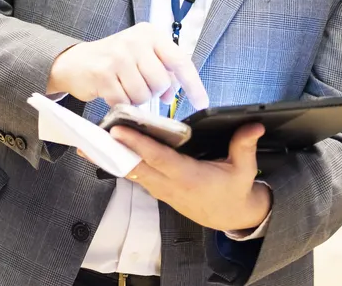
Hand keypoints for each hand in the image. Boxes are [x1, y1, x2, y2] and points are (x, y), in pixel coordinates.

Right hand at [46, 22, 208, 108]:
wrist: (76, 62)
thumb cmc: (114, 60)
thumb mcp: (141, 56)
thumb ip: (162, 71)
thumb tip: (173, 94)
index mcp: (150, 34)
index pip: (180, 60)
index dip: (193, 84)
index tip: (201, 102)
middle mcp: (135, 41)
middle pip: (161, 82)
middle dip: (153, 93)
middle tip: (140, 87)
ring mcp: (118, 56)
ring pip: (143, 94)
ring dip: (136, 99)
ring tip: (124, 88)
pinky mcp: (102, 73)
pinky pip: (124, 101)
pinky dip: (121, 103)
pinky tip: (113, 92)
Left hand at [107, 122, 270, 232]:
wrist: (231, 217)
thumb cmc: (235, 190)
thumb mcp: (244, 169)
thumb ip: (244, 146)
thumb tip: (253, 125)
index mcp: (189, 178)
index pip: (159, 159)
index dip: (138, 145)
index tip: (118, 131)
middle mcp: (171, 185)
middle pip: (137, 167)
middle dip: (113, 152)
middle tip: (91, 136)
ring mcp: (162, 190)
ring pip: (132, 173)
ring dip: (111, 159)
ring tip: (88, 144)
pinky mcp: (158, 190)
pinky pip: (135, 177)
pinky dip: (120, 165)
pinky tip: (104, 153)